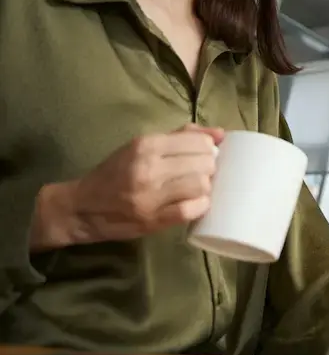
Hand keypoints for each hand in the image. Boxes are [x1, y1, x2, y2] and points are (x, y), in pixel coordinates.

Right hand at [67, 124, 223, 244]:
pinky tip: (194, 203)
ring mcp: (150, 196)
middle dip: (210, 168)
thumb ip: (181, 137)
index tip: (205, 155)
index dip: (209, 149)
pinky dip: (200, 206)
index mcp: (146, 145)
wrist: (81, 207)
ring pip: (201, 185)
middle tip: (202, 173)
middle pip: (204, 164)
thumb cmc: (115, 172)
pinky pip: (190, 210)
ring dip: (205, 187)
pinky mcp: (151, 220)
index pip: (198, 143)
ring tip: (197, 188)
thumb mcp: (143, 146)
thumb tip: (220, 134)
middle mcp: (148, 168)